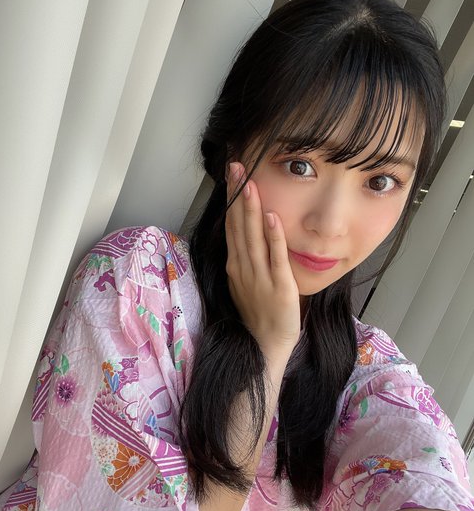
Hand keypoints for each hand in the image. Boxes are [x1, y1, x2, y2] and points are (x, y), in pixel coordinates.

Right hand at [225, 161, 301, 356]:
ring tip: (248, 182)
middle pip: (238, 225)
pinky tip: (271, 217)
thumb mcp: (247, 281)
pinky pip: (275, 258)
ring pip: (252, 237)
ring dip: (250, 209)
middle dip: (236, 194)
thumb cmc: (259, 313)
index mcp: (236, 264)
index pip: (232, 224)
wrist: (266, 345)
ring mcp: (259, 276)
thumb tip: (248, 230)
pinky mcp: (278, 286)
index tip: (231, 173)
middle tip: (235, 165)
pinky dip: (273, 237)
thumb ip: (248, 256)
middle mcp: (243, 267)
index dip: (231, 198)